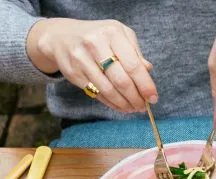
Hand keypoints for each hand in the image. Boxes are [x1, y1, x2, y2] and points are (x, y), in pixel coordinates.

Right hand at [27, 18, 156, 112]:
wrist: (62, 36)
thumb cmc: (99, 36)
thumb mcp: (120, 35)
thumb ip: (135, 52)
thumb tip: (148, 70)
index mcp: (112, 33)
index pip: (133, 65)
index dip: (145, 85)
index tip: (153, 98)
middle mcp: (95, 44)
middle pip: (121, 80)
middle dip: (135, 97)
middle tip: (143, 106)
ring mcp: (81, 59)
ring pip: (108, 89)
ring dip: (124, 103)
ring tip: (133, 108)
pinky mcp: (73, 72)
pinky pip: (96, 93)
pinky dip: (111, 103)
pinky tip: (120, 106)